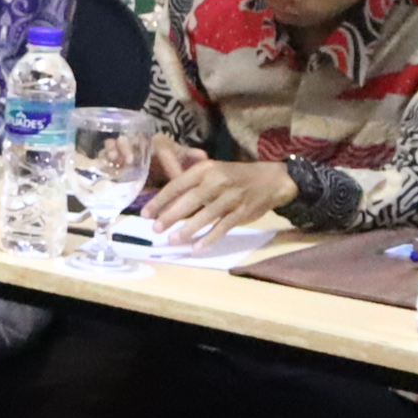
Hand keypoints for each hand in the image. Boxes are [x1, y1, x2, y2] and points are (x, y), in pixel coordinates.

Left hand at [142, 153, 290, 238]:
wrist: (272, 180)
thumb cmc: (234, 176)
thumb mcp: (212, 170)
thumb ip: (190, 182)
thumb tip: (163, 199)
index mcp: (205, 170)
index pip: (177, 185)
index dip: (160, 200)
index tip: (146, 213)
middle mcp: (217, 182)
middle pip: (189, 200)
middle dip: (170, 216)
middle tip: (155, 229)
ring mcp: (231, 198)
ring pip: (206, 215)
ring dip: (188, 229)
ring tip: (172, 239)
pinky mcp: (243, 212)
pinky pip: (223, 227)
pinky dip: (210, 238)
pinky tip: (197, 247)